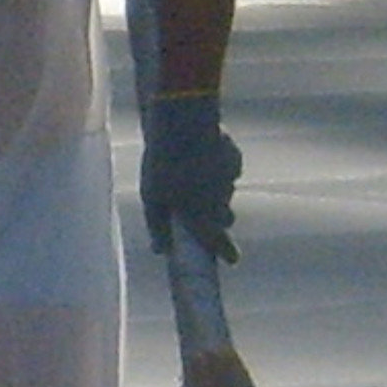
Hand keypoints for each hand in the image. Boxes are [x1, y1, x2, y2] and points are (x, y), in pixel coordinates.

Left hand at [139, 93, 241, 260]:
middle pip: (226, 217)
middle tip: (205, 212)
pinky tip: (203, 155)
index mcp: (202, 214)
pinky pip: (228, 167)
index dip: (227, 252)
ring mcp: (230, 178)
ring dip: (214, 188)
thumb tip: (160, 250)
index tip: (234, 260)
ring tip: (193, 174)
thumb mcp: (152, 200)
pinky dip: (218, 166)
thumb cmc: (163, 166)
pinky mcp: (234, 157)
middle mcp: (221, 200)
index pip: (218, 241)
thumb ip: (158, 227)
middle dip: (219, 218)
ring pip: (225, 190)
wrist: (183, 126)